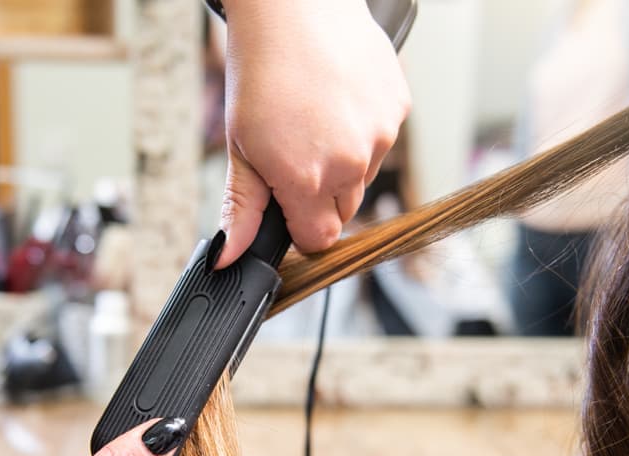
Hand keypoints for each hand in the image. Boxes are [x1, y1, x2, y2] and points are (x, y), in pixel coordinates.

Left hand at [216, 0, 409, 266]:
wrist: (295, 4)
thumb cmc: (262, 67)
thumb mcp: (240, 145)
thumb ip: (242, 208)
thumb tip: (230, 257)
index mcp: (306, 179)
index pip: (318, 241)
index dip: (299, 229)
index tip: (287, 208)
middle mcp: (350, 163)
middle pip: (342, 212)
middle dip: (319, 196)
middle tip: (294, 153)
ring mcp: (380, 134)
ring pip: (362, 175)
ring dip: (343, 162)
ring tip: (315, 119)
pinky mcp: (398, 107)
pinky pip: (381, 139)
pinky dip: (362, 129)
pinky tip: (337, 100)